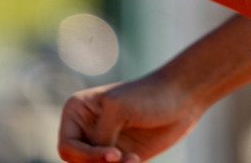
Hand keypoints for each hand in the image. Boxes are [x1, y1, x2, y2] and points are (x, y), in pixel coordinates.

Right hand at [58, 73, 205, 162]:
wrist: (183, 98)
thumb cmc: (150, 95)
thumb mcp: (118, 110)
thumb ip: (100, 136)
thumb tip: (94, 159)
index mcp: (76, 111)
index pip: (67, 147)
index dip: (86, 156)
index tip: (113, 155)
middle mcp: (86, 129)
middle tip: (121, 159)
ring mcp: (103, 144)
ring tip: (133, 160)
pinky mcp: (121, 157)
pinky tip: (136, 159)